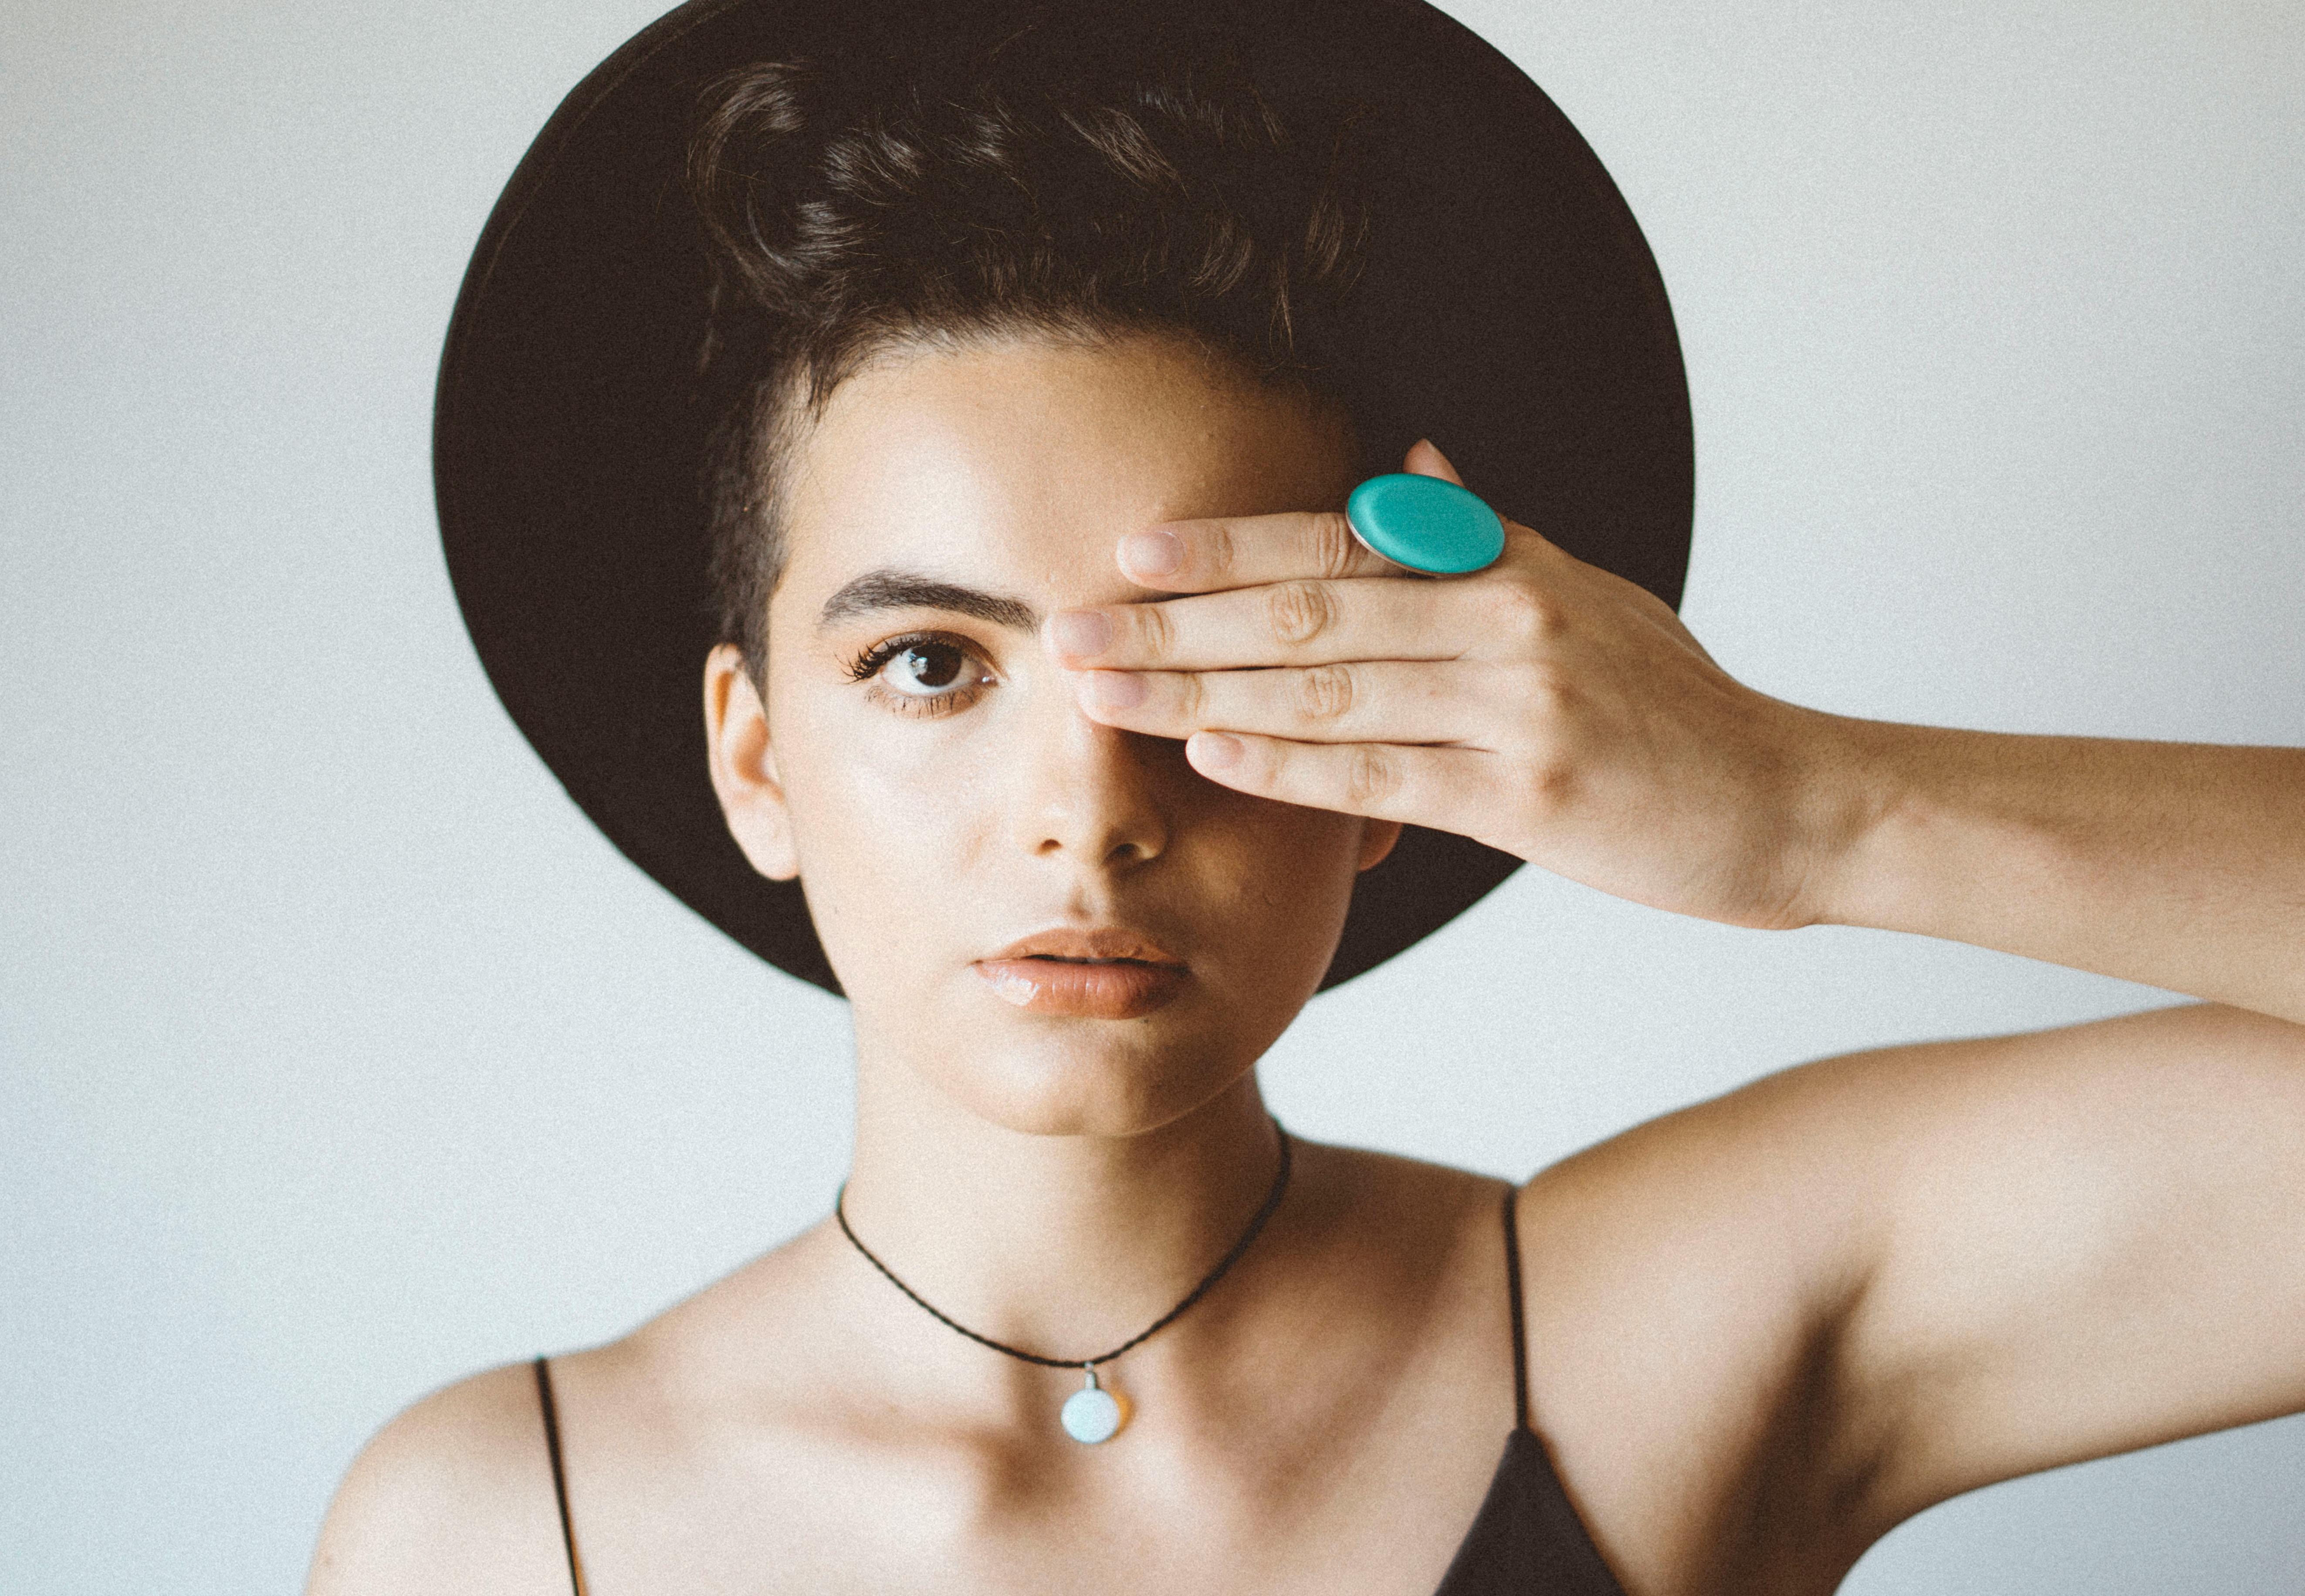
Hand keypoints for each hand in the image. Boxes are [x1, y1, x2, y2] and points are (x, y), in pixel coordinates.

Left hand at [1042, 440, 1856, 930]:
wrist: (1788, 800)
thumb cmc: (1671, 706)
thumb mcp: (1587, 595)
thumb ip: (1485, 538)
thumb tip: (1409, 462)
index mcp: (1508, 569)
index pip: (1340, 542)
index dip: (1227, 544)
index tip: (1129, 552)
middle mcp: (1506, 622)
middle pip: (1308, 610)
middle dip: (1175, 623)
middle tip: (1066, 631)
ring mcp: (1518, 710)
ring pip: (1327, 692)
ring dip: (1199, 690)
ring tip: (1101, 695)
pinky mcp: (1531, 799)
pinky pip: (1383, 777)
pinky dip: (1290, 764)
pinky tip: (1211, 751)